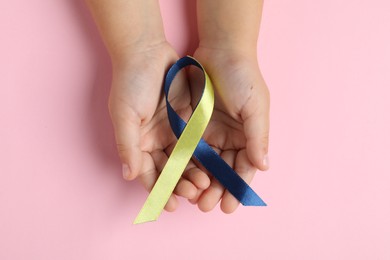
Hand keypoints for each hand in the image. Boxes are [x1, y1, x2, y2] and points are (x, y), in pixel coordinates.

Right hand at [108, 42, 209, 210]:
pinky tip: (212, 167)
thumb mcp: (124, 116)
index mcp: (138, 143)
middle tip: (195, 193)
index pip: (149, 174)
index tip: (171, 205)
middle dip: (181, 184)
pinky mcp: (187, 120)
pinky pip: (196, 142)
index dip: (159, 191)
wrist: (147, 52)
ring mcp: (172, 131)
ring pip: (185, 159)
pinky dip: (203, 155)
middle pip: (170, 170)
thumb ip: (128, 146)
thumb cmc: (130, 82)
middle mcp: (155, 141)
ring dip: (194, 173)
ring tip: (206, 185)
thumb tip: (129, 176)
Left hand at [190, 47, 269, 212]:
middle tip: (205, 206)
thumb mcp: (255, 107)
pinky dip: (185, 164)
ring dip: (199, 182)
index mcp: (247, 137)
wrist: (220, 51)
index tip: (227, 207)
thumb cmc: (243, 78)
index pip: (243, 169)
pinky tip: (180, 178)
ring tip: (192, 198)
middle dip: (215, 190)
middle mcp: (229, 139)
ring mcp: (209, 133)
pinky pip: (188, 148)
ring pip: (204, 164)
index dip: (236, 189)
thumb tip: (263, 167)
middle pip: (222, 171)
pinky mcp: (192, 125)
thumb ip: (258, 137)